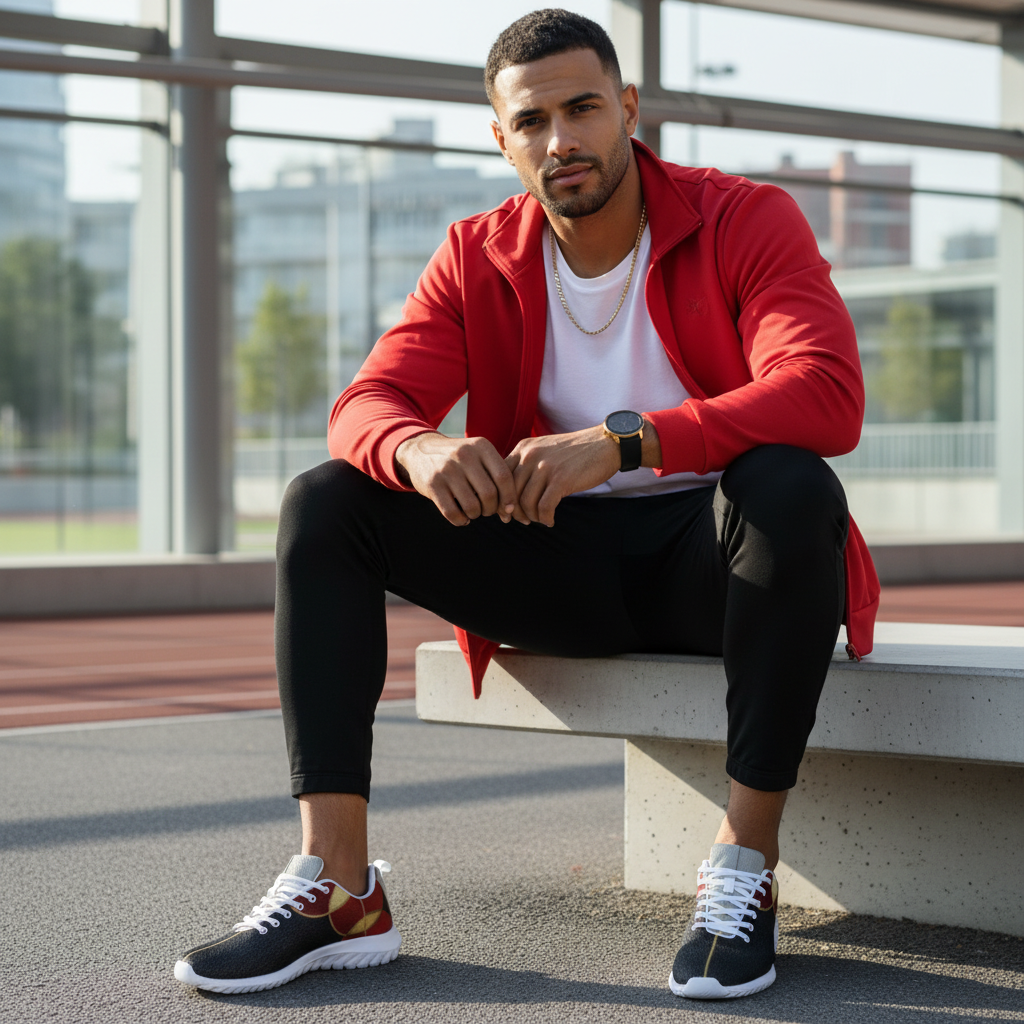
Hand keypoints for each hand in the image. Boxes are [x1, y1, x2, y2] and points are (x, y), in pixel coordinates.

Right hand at [395, 432, 519, 526]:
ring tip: (474, 512)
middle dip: (492, 509)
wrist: (420, 450)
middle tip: (487, 510)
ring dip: (476, 515)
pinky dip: (461, 520)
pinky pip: (452, 513)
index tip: (509, 509)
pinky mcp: (432, 484)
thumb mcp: (479, 456)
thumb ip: (496, 477)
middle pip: (489, 494)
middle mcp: (464, 455)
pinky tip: (462, 518)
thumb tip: (510, 511)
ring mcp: (446, 469)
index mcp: (481, 446)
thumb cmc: (460, 460)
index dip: (510, 497)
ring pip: (472, 506)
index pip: (504, 477)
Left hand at [505, 426, 619, 526]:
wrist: (605, 443)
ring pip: (525, 502)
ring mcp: (545, 467)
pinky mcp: (561, 479)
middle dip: (515, 512)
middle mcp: (530, 455)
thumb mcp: (545, 450)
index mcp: (523, 447)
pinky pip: (543, 507)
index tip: (508, 510)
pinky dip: (545, 518)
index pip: (500, 477)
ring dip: (531, 517)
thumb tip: (509, 495)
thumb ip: (526, 465)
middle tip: (524, 520)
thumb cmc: (575, 452)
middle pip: (510, 492)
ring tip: (540, 519)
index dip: (501, 498)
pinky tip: (550, 520)